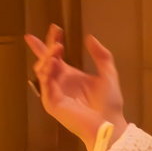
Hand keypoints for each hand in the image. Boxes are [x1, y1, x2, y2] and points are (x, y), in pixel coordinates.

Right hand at [24, 25, 124, 150]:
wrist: (110, 122)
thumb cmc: (109, 103)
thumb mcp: (108, 74)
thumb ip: (101, 56)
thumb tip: (90, 38)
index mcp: (69, 76)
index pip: (54, 56)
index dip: (51, 42)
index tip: (54, 28)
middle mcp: (59, 83)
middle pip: (45, 60)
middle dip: (47, 46)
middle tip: (56, 34)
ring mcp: (53, 93)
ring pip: (42, 69)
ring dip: (48, 56)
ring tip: (58, 47)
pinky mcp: (52, 103)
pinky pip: (44, 84)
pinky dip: (47, 71)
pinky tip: (54, 61)